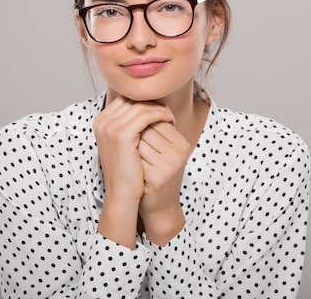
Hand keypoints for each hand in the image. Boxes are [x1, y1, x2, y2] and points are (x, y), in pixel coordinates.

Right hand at [93, 97, 174, 246]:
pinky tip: (170, 120)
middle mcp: (102, 121)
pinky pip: (145, 116)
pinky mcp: (121, 134)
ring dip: (159, 109)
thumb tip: (147, 106)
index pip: (125, 100)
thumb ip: (129, 124)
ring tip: (170, 116)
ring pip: (140, 107)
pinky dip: (160, 115)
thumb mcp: (125, 143)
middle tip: (167, 110)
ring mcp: (109, 127)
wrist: (122, 193)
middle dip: (152, 103)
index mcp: (100, 121)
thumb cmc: (126, 169)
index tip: (159, 107)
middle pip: (132, 100)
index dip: (144, 101)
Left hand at [138, 120, 191, 243]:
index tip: (137, 137)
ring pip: (139, 140)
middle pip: (147, 128)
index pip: (157, 119)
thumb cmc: (157, 174)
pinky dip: (128, 158)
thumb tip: (137, 104)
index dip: (141, 125)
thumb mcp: (163, 151)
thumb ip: (156, 131)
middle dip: (135, 134)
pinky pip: (135, 157)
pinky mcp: (156, 177)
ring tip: (130, 156)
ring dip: (129, 145)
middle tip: (131, 147)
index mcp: (182, 144)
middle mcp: (179, 153)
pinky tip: (129, 166)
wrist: (160, 206)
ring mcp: (168, 165)